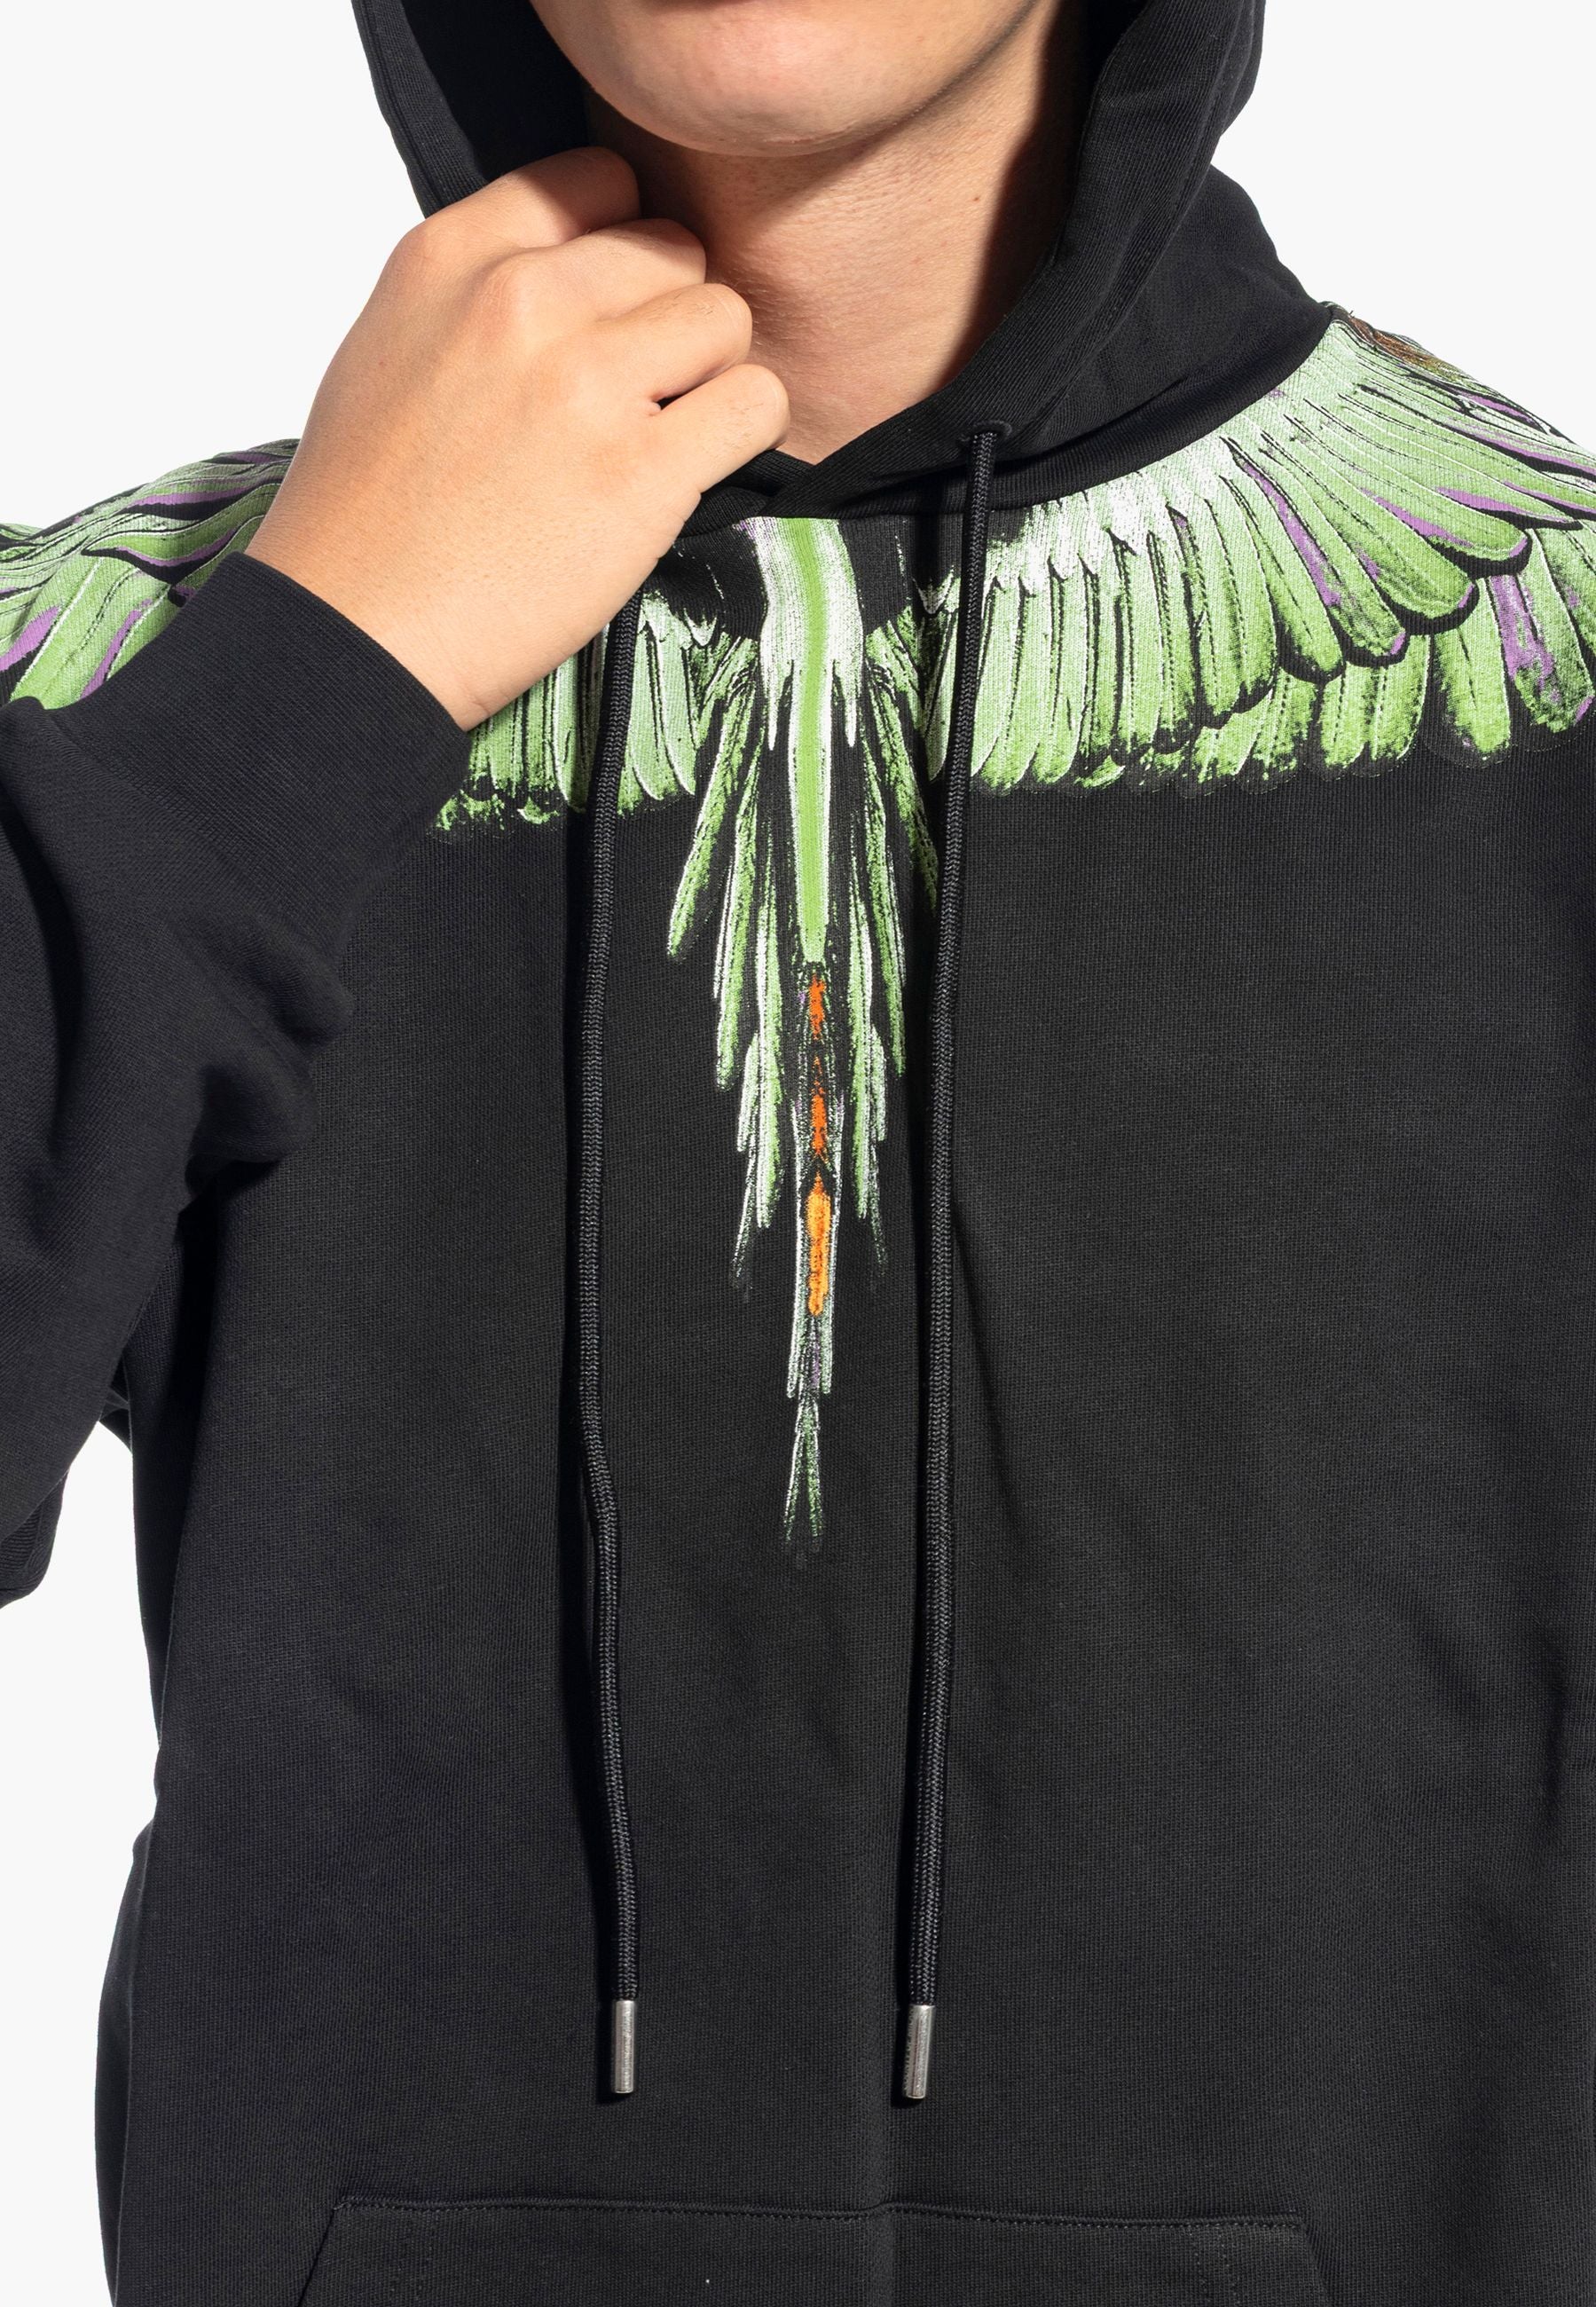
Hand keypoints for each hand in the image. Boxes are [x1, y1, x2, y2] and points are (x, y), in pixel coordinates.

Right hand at [246, 149, 787, 728]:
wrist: (355, 636)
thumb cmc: (366, 516)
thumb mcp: (389, 349)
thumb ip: (476, 292)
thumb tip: (571, 274)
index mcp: (449, 258)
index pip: (596, 181)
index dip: (623, 247)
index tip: (610, 315)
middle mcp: (519, 302)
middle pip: (673, 251)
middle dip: (670, 322)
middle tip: (635, 400)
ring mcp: (585, 384)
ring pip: (725, 318)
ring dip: (712, 378)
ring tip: (660, 440)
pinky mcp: (641, 472)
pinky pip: (754, 403)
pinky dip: (744, 436)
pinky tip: (692, 474)